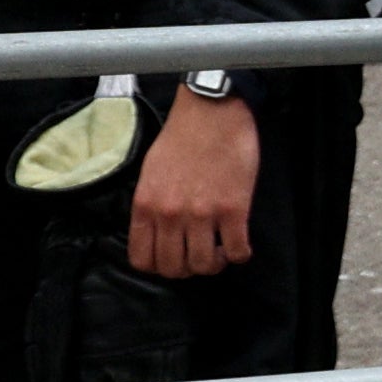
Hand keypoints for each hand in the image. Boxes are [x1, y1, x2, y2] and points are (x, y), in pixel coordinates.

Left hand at [128, 83, 262, 281]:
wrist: (211, 112)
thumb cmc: (181, 139)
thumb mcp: (150, 173)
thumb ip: (151, 205)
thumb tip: (158, 233)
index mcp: (146, 206)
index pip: (143, 260)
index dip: (159, 267)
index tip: (173, 260)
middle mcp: (170, 214)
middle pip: (173, 268)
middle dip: (187, 269)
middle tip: (199, 256)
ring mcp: (202, 214)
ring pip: (204, 265)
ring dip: (214, 264)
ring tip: (220, 251)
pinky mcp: (233, 209)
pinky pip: (236, 251)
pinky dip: (239, 255)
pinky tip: (239, 245)